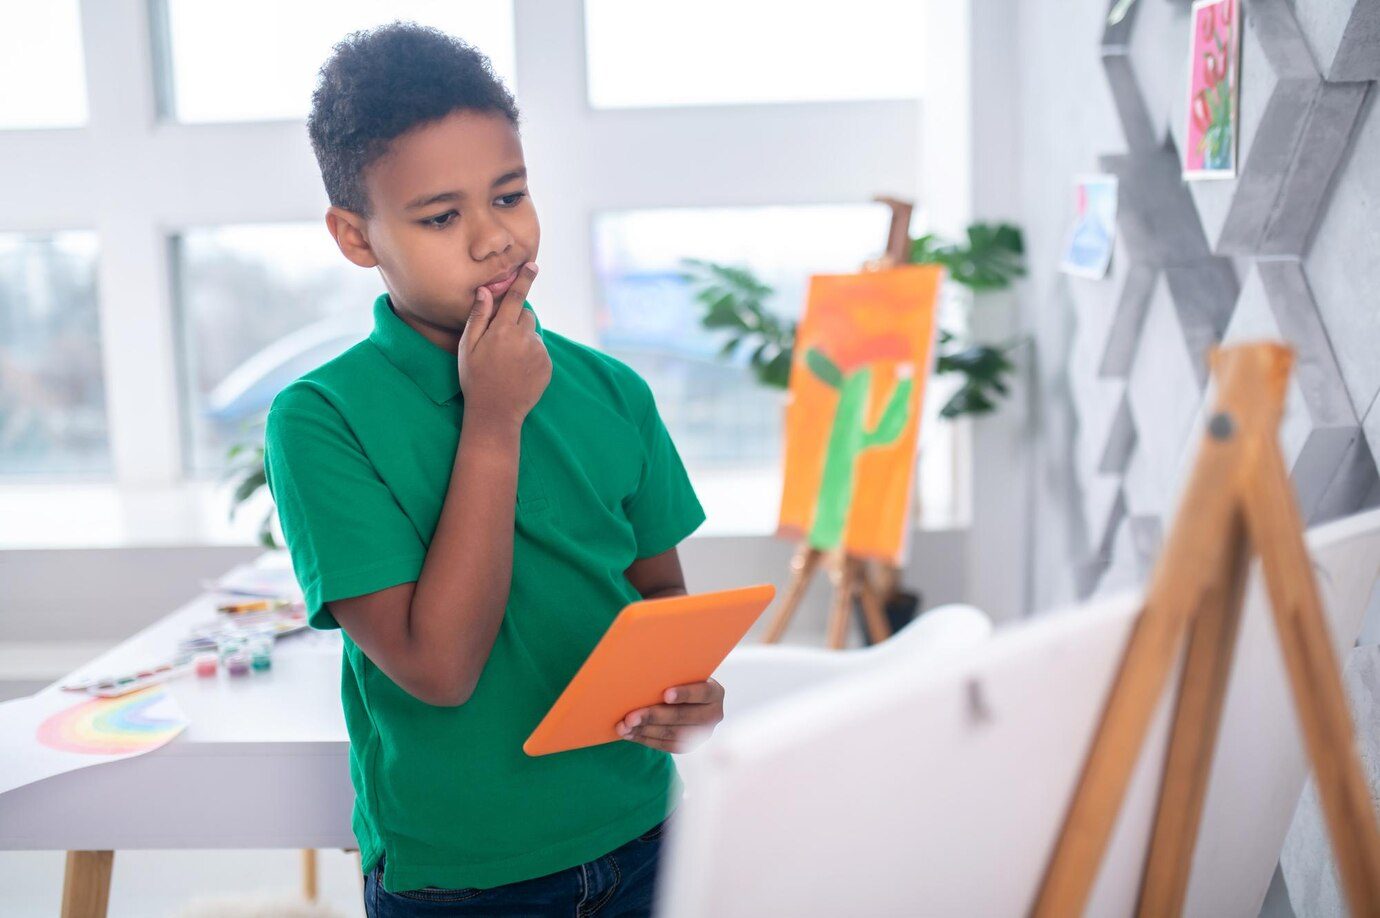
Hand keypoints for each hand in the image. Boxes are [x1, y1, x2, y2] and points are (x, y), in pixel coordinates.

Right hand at [456, 262, 550, 425]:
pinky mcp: (547, 366)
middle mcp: (524, 338)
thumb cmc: (475, 379)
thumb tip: (486, 291)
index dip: (525, 279)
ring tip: (507, 362)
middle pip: (526, 316)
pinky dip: (531, 356)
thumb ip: (478, 317)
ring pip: (533, 334)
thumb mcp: (467, 347)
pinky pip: (540, 351)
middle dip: (516, 321)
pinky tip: (517, 371)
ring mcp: (538, 353)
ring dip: (523, 340)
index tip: (533, 265)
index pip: (517, 297)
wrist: (495, 413)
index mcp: (502, 330)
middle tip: (500, 342)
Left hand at [616, 678, 723, 753]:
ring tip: (623, 727)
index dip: (684, 694)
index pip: (702, 693)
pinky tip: (630, 734)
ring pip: (672, 734)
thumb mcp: (682, 674)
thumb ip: (671, 674)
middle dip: (654, 716)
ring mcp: (703, 733)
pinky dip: (646, 739)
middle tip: (630, 717)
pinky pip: (667, 746)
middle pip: (682, 716)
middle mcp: (714, 714)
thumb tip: (642, 672)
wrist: (687, 699)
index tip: (665, 694)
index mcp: (714, 692)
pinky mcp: (690, 746)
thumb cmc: (679, 679)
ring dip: (645, 730)